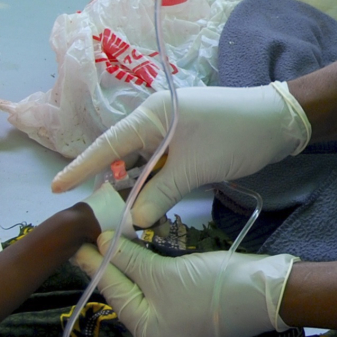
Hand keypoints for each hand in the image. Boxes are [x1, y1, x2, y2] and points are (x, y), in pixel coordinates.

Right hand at [50, 82, 310, 226]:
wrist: (280, 122)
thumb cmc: (234, 136)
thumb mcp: (194, 169)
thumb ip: (159, 195)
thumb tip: (131, 221)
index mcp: (151, 114)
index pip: (107, 145)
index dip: (81, 168)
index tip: (56, 188)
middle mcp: (156, 119)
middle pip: (123, 157)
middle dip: (114, 187)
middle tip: (99, 218)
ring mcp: (173, 130)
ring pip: (144, 165)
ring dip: (139, 190)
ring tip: (126, 218)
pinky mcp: (188, 142)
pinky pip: (162, 165)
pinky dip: (157, 185)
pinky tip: (152, 206)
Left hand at [76, 232, 294, 336]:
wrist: (269, 291)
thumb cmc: (214, 287)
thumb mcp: (165, 273)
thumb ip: (130, 260)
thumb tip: (102, 245)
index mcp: (147, 333)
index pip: (113, 292)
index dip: (93, 264)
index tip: (74, 242)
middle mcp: (158, 334)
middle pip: (127, 292)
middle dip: (111, 264)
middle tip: (89, 236)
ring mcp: (177, 324)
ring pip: (145, 289)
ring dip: (130, 263)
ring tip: (109, 240)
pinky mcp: (193, 309)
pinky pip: (162, 289)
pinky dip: (151, 270)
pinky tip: (140, 252)